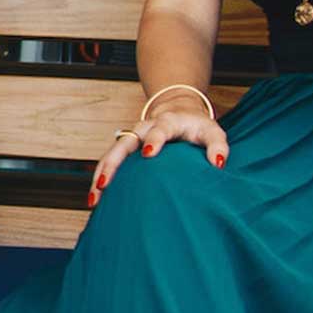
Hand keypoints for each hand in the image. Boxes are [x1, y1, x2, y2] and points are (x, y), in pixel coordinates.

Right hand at [88, 93, 227, 206]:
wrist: (179, 112)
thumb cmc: (197, 127)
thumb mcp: (212, 132)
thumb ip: (217, 146)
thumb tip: (218, 164)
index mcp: (167, 123)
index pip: (159, 129)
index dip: (153, 140)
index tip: (148, 154)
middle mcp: (144, 128)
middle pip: (124, 143)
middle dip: (113, 162)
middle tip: (105, 183)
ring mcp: (132, 138)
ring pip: (111, 154)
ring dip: (101, 174)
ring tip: (94, 199)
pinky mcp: (126, 149)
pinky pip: (109, 162)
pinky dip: (101, 179)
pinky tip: (96, 200)